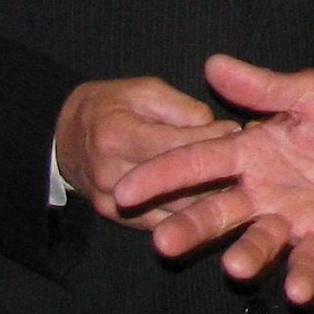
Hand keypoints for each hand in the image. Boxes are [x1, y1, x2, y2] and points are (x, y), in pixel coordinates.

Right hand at [54, 77, 242, 226]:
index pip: (175, 146)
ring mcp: (112, 204)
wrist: (63, 137)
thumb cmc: (110, 106)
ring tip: (240, 186)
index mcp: (116, 135)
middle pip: (177, 185)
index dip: (212, 139)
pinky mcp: (117, 221)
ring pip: (175, 210)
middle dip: (218, 175)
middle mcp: (112, 175)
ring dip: (211, 200)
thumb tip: (217, 129)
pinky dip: (191, 216)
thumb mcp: (143, 90)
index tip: (239, 131)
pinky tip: (216, 204)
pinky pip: (163, 223)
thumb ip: (181, 108)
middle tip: (250, 164)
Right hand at [110, 54, 313, 302]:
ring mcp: (291, 218)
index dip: (163, 174)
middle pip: (217, 210)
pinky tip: (296, 291)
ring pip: (258, 240)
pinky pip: (308, 261)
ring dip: (245, 255)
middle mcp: (263, 189)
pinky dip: (301, 276)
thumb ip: (265, 87)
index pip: (199, 162)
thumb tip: (212, 63)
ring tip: (233, 269)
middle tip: (161, 243)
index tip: (125, 188)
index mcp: (252, 150)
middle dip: (190, 226)